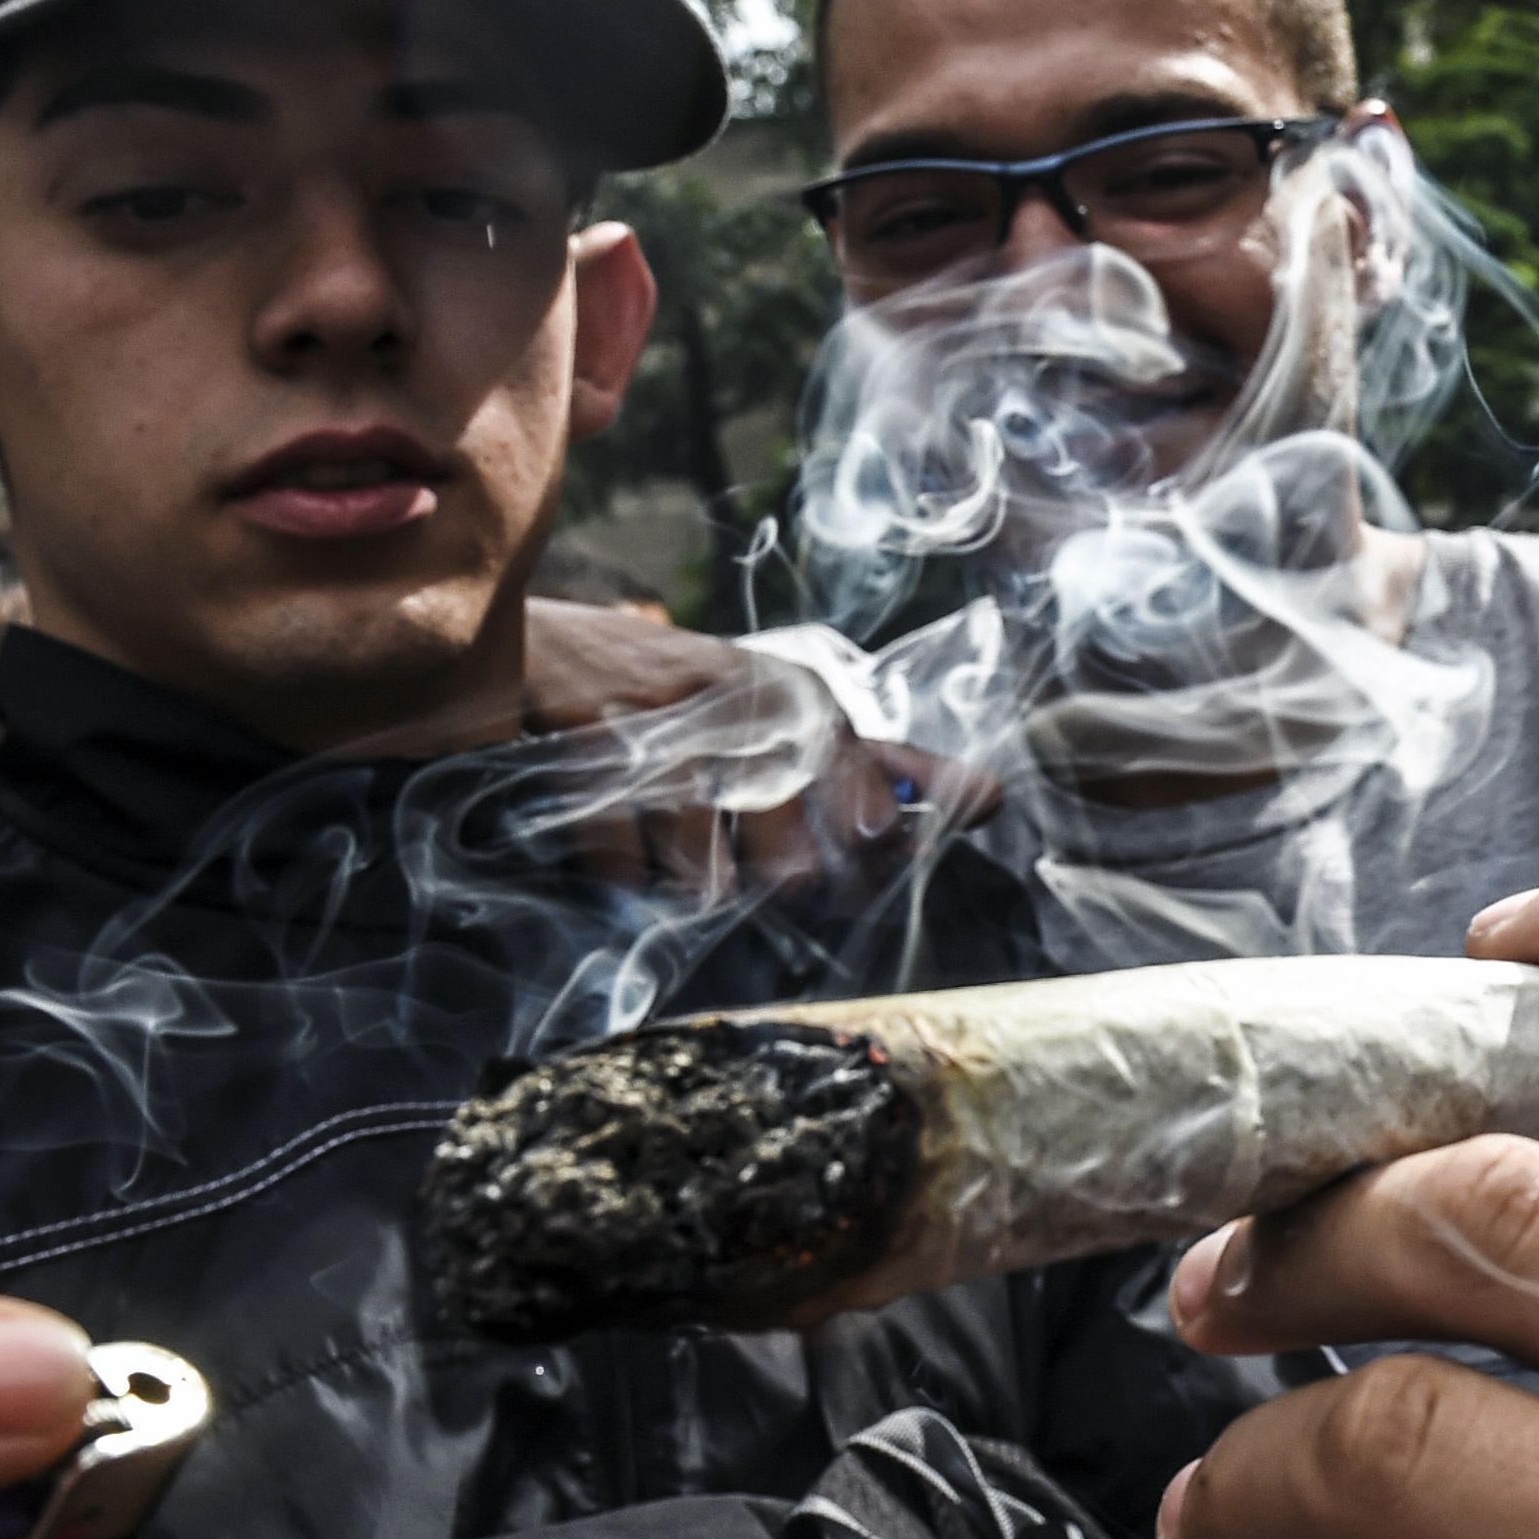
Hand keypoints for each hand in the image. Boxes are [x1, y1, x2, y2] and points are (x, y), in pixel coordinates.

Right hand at [518, 598, 994, 902]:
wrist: (544, 648)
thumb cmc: (682, 700)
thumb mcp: (788, 717)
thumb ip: (891, 768)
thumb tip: (993, 800)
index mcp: (808, 703)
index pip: (877, 827)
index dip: (856, 875)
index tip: (828, 876)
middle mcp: (752, 711)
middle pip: (798, 875)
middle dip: (766, 891)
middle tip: (732, 857)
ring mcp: (672, 733)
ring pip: (711, 883)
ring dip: (685, 882)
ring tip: (663, 835)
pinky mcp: (594, 755)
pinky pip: (628, 875)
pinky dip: (618, 877)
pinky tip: (613, 833)